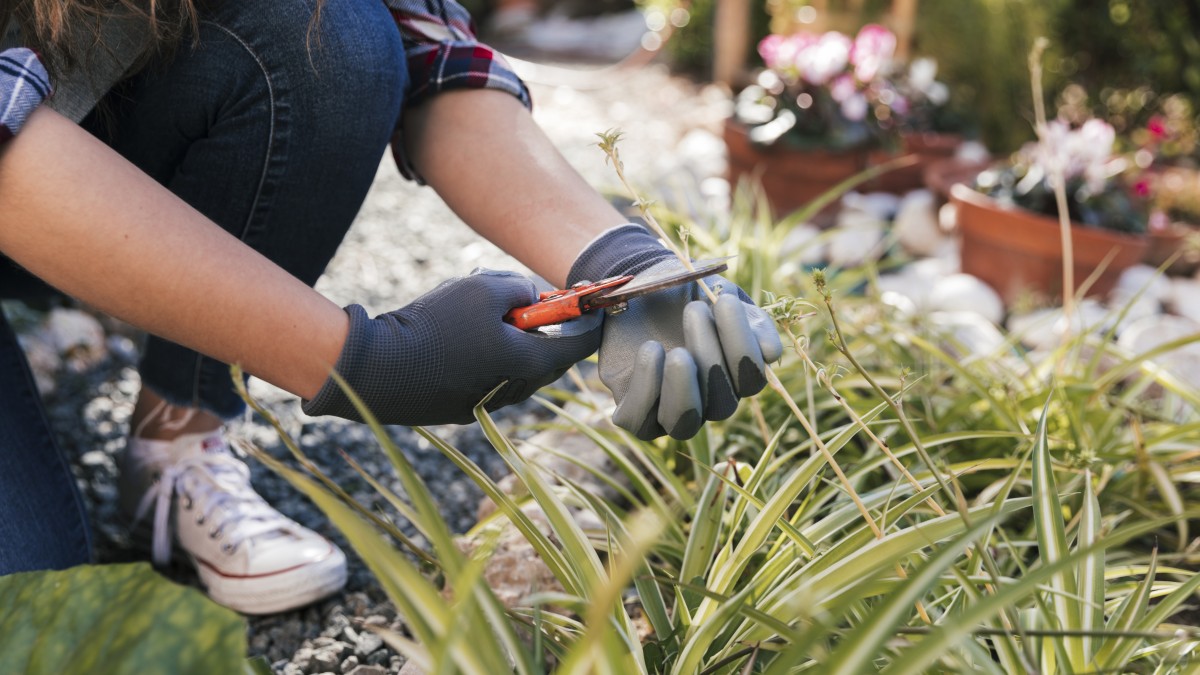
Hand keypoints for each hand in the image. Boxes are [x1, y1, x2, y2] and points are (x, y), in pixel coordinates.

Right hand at [303, 269, 601, 424]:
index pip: (580, 346)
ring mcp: (488, 402)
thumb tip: (531, 296)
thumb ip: (519, 288)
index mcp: (528, 364)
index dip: (592, 321)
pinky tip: (459, 331)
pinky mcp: (462, 407)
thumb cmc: (434, 325)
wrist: (377, 370)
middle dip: (546, 326)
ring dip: (512, 337)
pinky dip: (489, 352)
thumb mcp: (483, 288)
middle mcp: (515, 390)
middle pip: (548, 356)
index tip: (598, 303)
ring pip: (517, 364)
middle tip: (536, 300)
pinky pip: (490, 375)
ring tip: (481, 308)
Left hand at [568, 226, 782, 439]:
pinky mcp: (635, 410)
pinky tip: (650, 349)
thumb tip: (770, 352)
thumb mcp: (721, 295)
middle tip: (694, 310)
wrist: (637, 289)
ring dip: (683, 387)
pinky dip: (646, 389)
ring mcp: (669, 410)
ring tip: (676, 351)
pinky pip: (640, 422)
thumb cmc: (685, 293)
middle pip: (722, 405)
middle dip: (711, 357)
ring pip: (683, 424)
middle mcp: (706, 400)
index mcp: (734, 375)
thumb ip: (751, 319)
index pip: (751, 380)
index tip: (726, 301)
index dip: (744, 347)